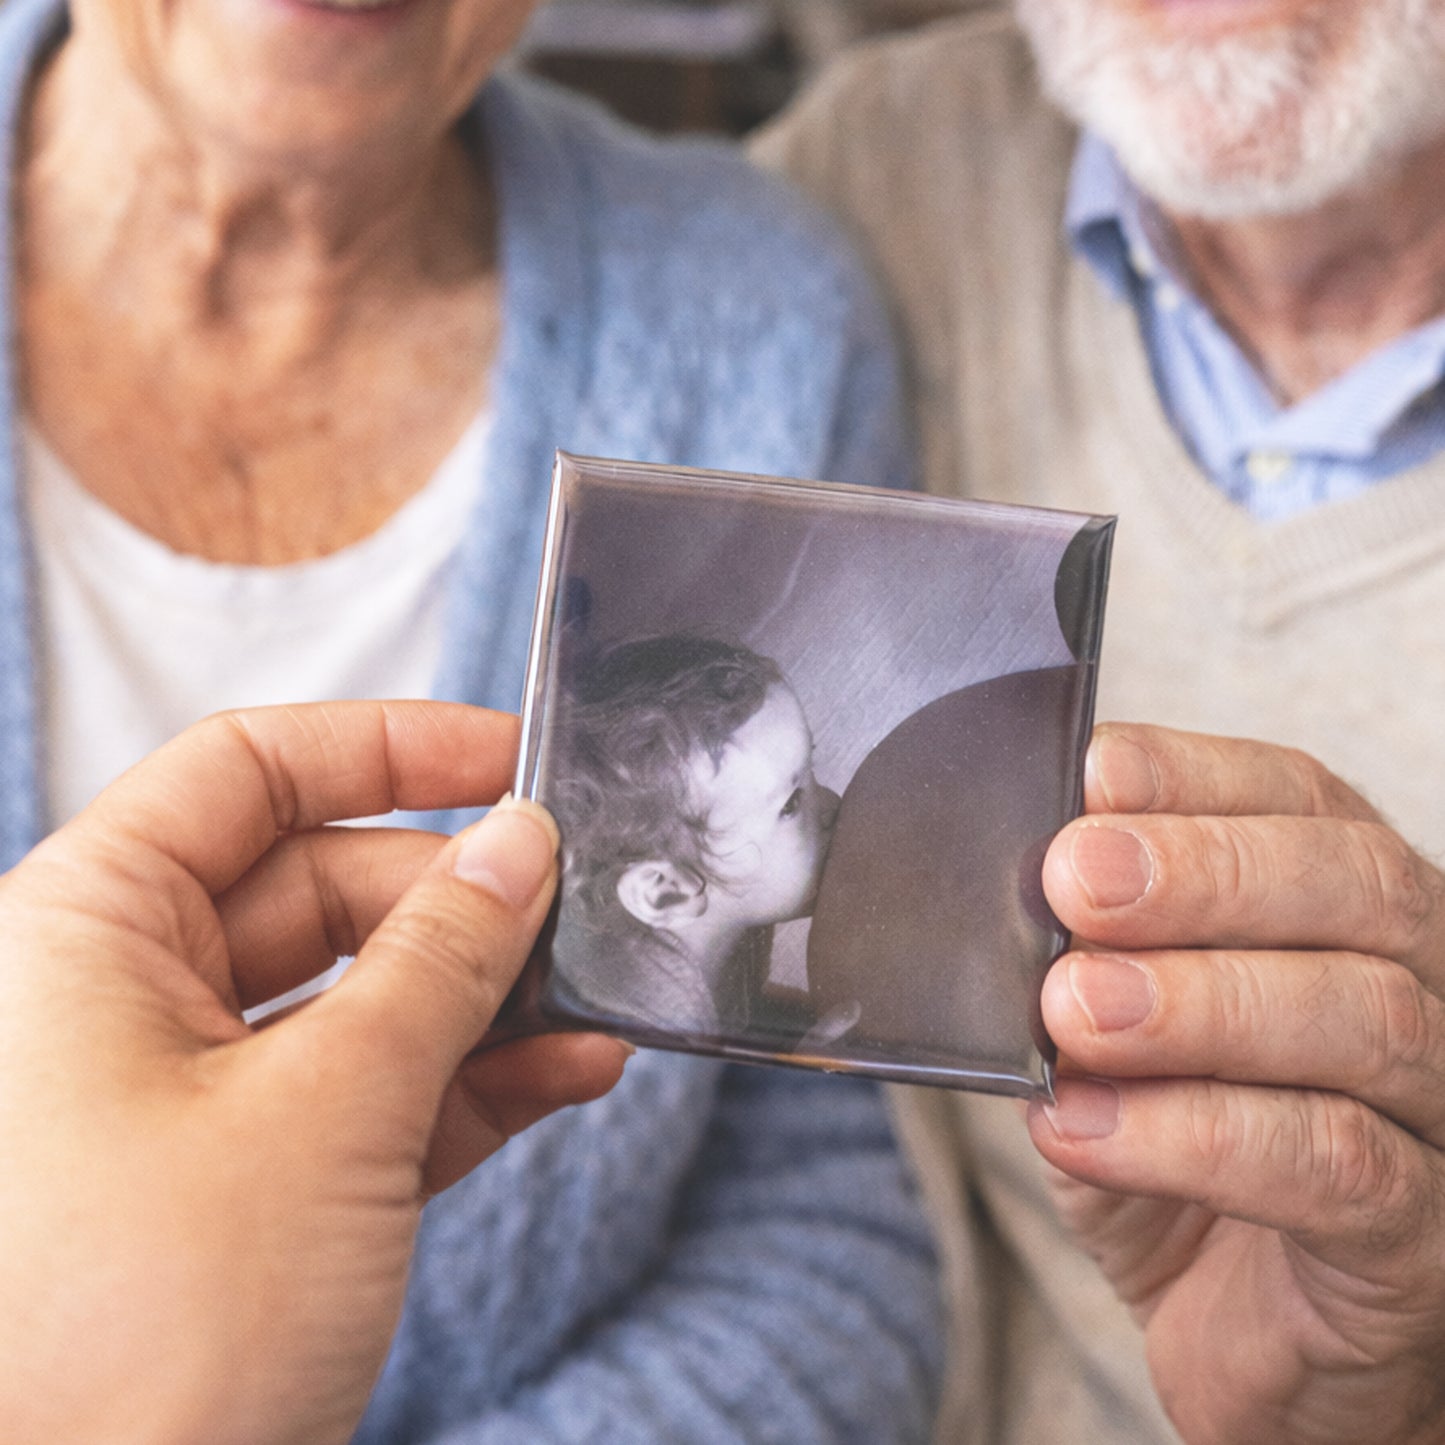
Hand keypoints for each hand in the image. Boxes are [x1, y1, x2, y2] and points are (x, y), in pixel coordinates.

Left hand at [0, 701, 628, 1444]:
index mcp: (85, 936)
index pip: (243, 773)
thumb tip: (522, 846)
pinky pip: (369, 1098)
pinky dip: (467, 1084)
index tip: (508, 759)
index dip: (385, 748)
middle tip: (573, 903)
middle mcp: (123, 1004)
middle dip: (458, 898)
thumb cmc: (138, 1337)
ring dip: (482, 999)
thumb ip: (440, 960)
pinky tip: (567, 1073)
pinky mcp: (247, 1192)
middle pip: (322, 885)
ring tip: (591, 998)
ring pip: (358, 998)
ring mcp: (188, 1103)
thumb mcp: (328, 1109)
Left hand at [1030, 723, 1444, 1444]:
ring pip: (1362, 1017)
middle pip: (1353, 885)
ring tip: (1071, 1011)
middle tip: (1076, 882)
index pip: (1297, 798)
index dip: (1194, 776)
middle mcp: (1418, 985)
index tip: (1089, 777)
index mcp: (1338, 907)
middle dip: (1203, 873)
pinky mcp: (1421, 1238)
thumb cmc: (1170, 1146)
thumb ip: (1074, 957)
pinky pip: (1340, 1168)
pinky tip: (1085, 1129)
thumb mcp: (1107, 1033)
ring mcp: (1436, 1109)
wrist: (1238, 1334)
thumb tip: (1004, 884)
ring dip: (1198, 1003)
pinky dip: (1197, 1137)